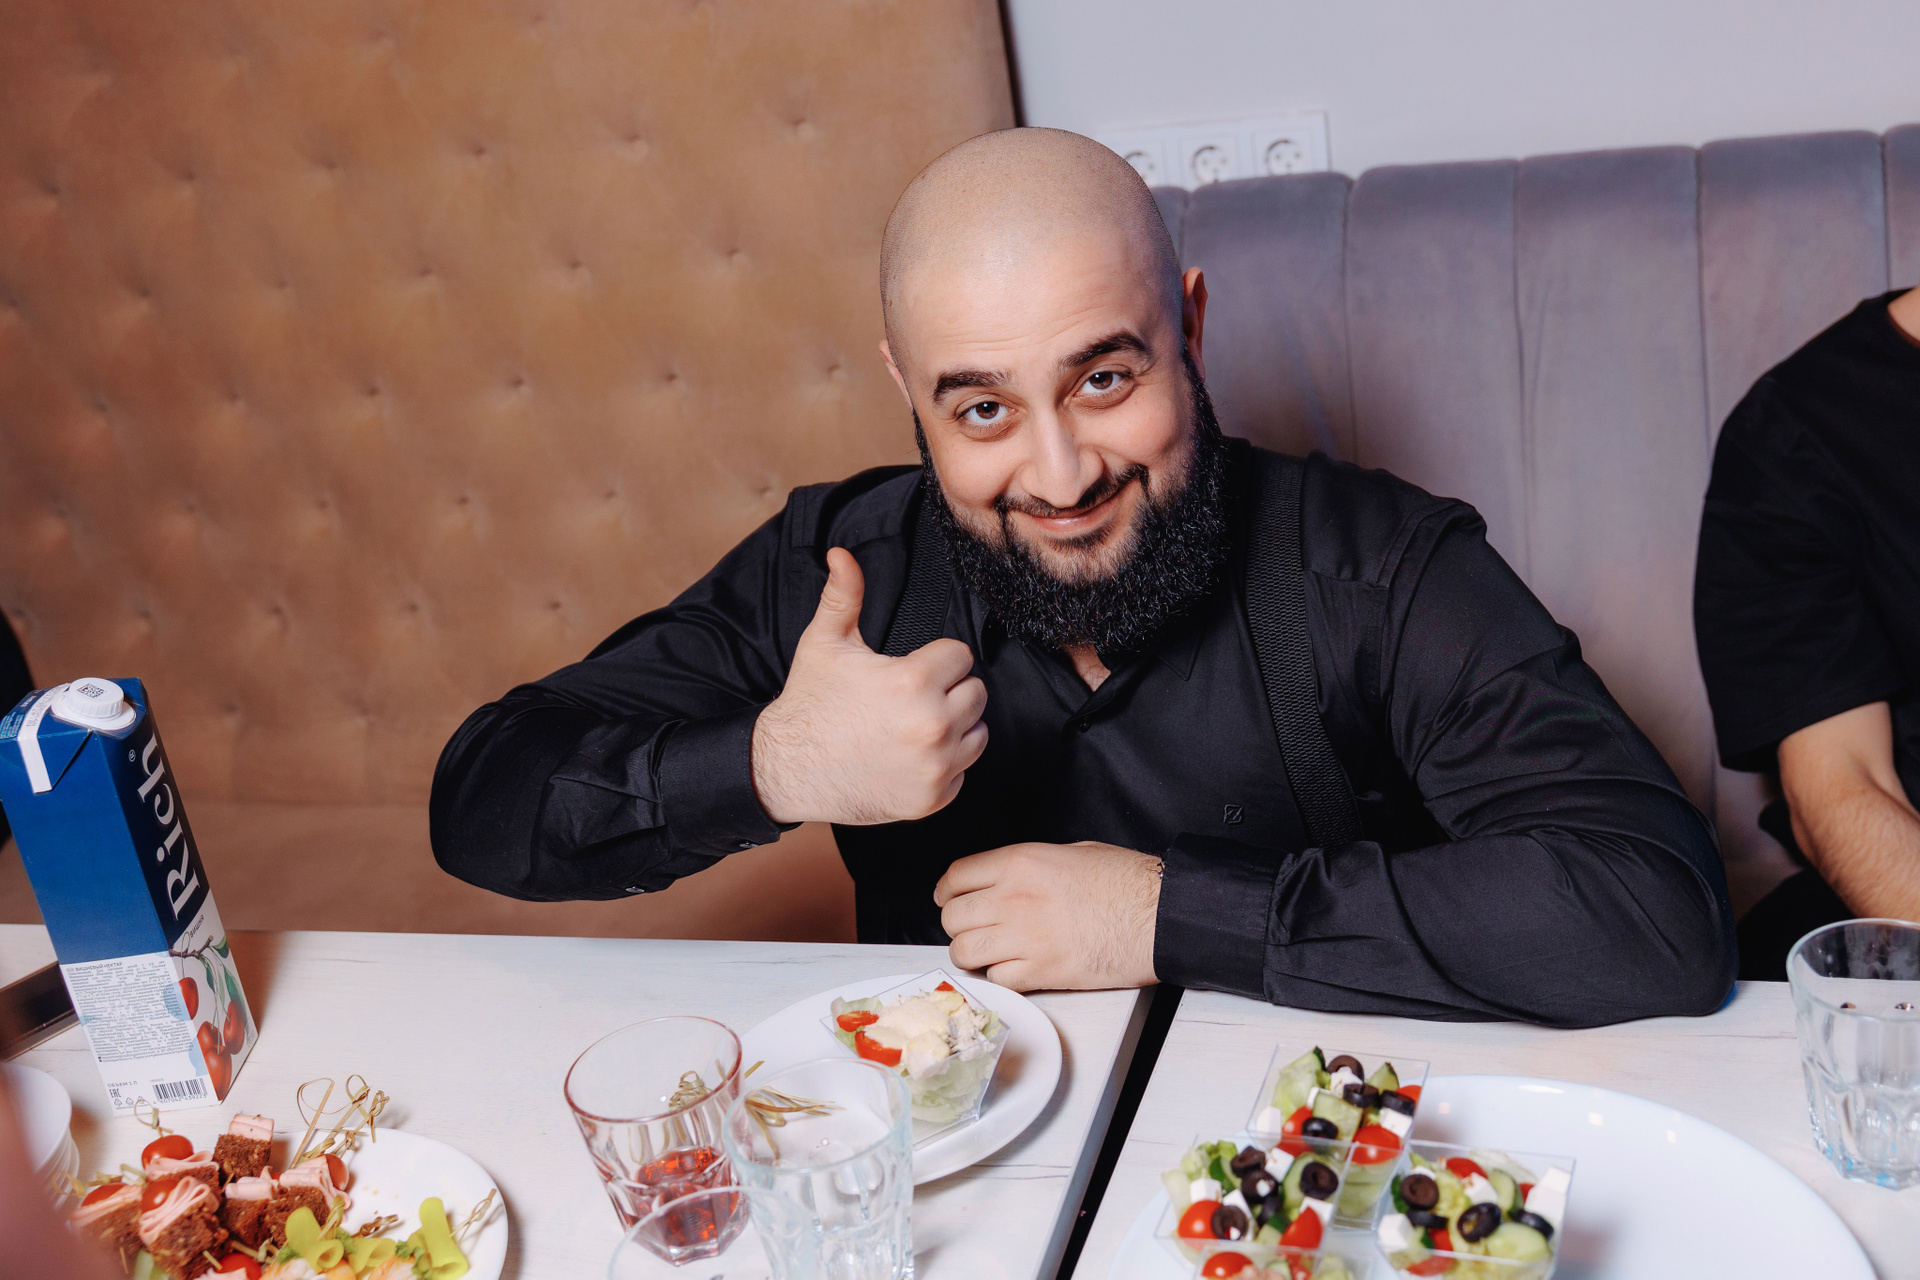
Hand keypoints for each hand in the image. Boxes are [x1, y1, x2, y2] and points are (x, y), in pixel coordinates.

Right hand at [752, 547, 987, 824]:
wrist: (786, 770)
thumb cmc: (809, 702)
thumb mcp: (824, 643)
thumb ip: (843, 595)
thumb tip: (841, 553)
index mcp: (913, 682)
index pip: (960, 656)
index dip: (934, 659)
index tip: (908, 670)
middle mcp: (932, 726)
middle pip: (976, 692)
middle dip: (948, 690)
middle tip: (909, 698)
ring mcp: (935, 767)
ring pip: (977, 732)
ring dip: (953, 726)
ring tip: (911, 725)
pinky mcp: (932, 799)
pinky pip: (963, 771)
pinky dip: (943, 765)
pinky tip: (909, 756)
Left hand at [934, 842, 1161, 990]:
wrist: (1159, 914)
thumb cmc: (1127, 881)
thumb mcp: (1072, 853)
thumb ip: (1030, 865)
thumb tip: (1008, 878)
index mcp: (1020, 862)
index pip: (955, 878)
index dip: (948, 892)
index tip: (951, 901)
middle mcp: (1013, 897)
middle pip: (952, 917)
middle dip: (958, 925)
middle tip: (974, 930)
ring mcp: (1025, 937)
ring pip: (964, 952)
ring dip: (973, 955)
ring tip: (989, 954)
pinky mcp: (1042, 971)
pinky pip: (997, 979)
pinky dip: (1001, 978)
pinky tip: (1017, 970)